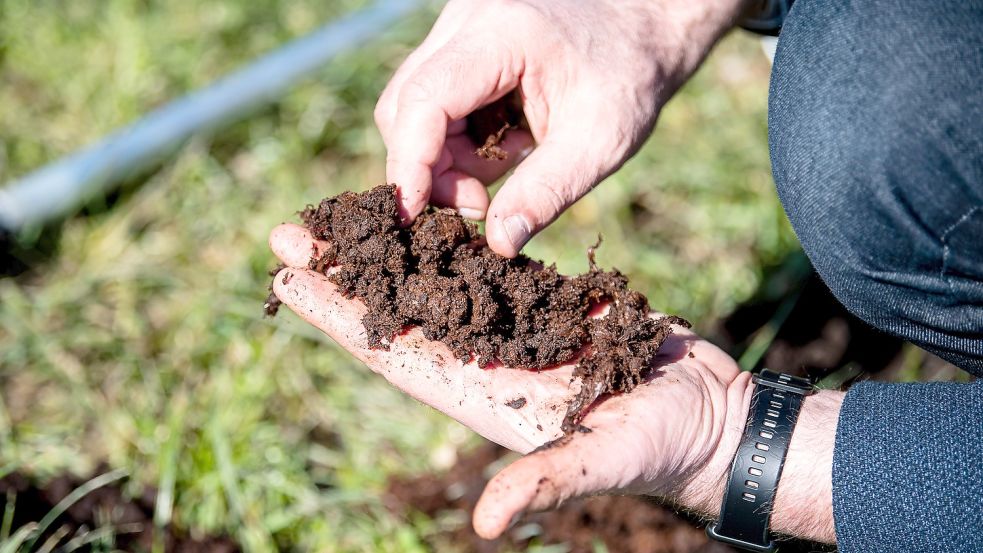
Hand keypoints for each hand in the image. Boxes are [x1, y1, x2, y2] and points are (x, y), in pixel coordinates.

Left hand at [268, 223, 847, 542]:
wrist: (711, 420)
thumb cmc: (666, 448)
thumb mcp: (607, 460)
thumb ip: (550, 480)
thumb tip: (488, 520)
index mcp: (485, 398)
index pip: (394, 353)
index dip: (341, 318)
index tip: (290, 277)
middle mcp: (485, 365)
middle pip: (398, 312)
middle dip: (344, 274)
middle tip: (288, 229)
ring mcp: (513, 335)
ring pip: (436, 284)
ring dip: (387, 250)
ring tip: (343, 211)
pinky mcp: (546, 309)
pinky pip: (489, 269)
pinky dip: (453, 241)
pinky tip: (424, 210)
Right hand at [376, 0, 749, 256]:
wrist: (645, 25)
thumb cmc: (630, 74)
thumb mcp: (600, 141)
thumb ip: (546, 193)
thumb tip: (498, 244)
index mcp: (501, 34)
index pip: (424, 100)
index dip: (410, 165)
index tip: (413, 218)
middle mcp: (467, 20)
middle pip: (405, 106)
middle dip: (429, 168)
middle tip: (480, 203)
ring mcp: (459, 27)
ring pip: (412, 105)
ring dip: (445, 155)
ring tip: (505, 167)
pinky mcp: (461, 42)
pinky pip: (433, 99)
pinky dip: (456, 137)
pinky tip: (504, 143)